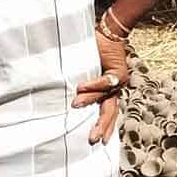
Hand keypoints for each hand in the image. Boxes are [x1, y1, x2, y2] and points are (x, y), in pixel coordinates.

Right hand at [75, 28, 132, 144]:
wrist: (109, 33)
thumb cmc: (93, 53)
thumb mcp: (84, 72)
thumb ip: (77, 85)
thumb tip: (57, 97)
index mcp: (108, 94)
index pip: (107, 114)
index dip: (104, 128)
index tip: (98, 143)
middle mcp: (115, 90)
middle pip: (110, 112)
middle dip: (101, 127)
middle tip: (93, 140)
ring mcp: (119, 83)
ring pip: (106, 98)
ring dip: (90, 102)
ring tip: (75, 105)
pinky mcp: (119, 72)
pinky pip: (106, 81)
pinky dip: (93, 85)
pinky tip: (80, 87)